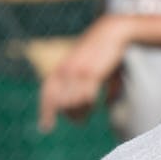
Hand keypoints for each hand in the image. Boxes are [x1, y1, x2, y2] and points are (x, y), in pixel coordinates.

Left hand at [38, 15, 134, 132]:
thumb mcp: (94, 66)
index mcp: (62, 68)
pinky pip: (86, 97)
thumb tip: (108, 104)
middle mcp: (66, 71)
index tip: (46, 128)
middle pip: (57, 102)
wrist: (114, 31)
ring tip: (85, 117)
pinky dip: (88, 105)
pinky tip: (95, 106)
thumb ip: (94, 84)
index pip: (47, 93)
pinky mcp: (92, 74)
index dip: (46, 111)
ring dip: (78, 113)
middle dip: (67, 115)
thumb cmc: (107, 49)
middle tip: (80, 122)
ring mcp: (78, 72)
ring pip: (70, 103)